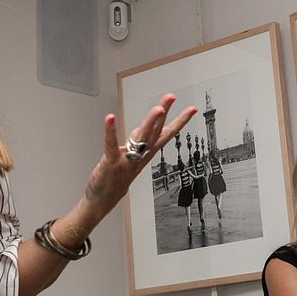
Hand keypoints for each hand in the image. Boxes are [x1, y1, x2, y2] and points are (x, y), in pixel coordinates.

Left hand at [84, 95, 196, 214]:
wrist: (105, 197)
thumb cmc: (118, 177)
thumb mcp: (134, 157)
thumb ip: (140, 140)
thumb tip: (145, 126)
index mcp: (147, 152)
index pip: (166, 134)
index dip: (180, 121)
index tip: (191, 110)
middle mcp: (140, 155)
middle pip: (155, 131)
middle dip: (163, 113)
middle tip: (171, 98)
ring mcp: (127, 159)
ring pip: (141, 138)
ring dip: (149, 122)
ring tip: (158, 109)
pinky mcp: (111, 162)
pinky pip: (111, 145)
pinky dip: (110, 131)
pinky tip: (110, 118)